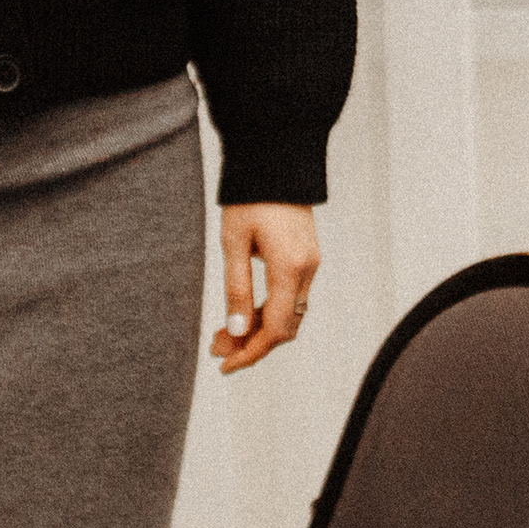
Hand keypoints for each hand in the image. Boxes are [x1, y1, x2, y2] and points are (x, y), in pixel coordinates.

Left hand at [211, 203, 316, 373]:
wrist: (275, 161)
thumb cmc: (249, 198)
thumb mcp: (233, 243)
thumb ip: (236, 288)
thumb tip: (236, 331)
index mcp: (289, 267)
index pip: (274, 329)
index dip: (250, 353)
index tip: (224, 366)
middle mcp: (307, 269)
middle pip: (285, 328)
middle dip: (252, 345)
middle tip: (217, 349)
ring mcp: (311, 264)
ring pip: (289, 315)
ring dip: (259, 329)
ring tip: (224, 332)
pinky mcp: (308, 257)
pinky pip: (292, 298)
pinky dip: (269, 311)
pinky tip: (244, 312)